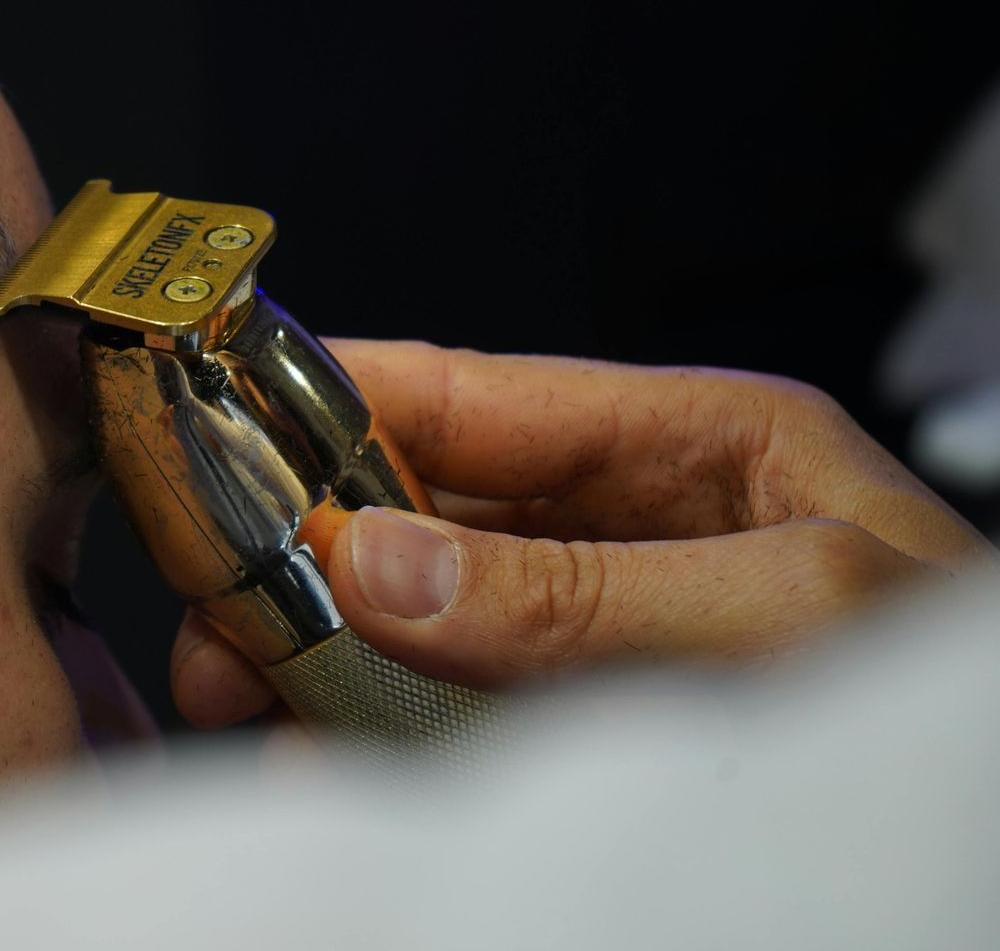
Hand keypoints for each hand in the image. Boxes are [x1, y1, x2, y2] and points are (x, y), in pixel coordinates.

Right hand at [172, 341, 995, 725]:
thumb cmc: (955, 688)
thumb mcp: (789, 614)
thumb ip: (583, 592)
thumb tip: (380, 565)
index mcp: (696, 442)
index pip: (477, 393)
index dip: (338, 398)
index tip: (221, 422)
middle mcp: (635, 526)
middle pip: (426, 509)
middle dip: (309, 554)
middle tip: (222, 615)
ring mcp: (609, 628)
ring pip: (423, 616)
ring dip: (327, 652)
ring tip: (250, 701)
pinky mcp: (596, 722)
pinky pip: (460, 709)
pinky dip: (380, 729)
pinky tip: (327, 754)